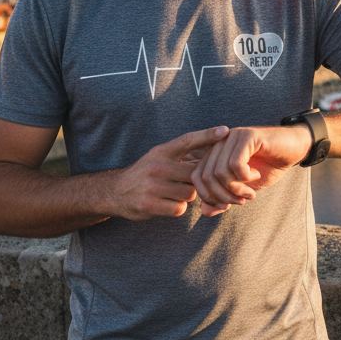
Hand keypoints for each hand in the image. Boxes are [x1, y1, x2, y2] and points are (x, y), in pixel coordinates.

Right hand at [109, 126, 235, 219]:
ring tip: (176, 192)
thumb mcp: (160, 157)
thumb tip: (216, 151)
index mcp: (161, 152)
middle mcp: (156, 166)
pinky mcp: (149, 205)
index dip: (207, 135)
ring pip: (189, 194)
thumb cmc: (146, 173)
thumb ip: (183, 157)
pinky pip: (179, 209)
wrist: (114, 191)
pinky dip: (178, 208)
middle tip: (193, 183)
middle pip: (195, 174)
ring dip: (188, 196)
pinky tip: (168, 203)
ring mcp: (152, 186)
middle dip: (198, 181)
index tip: (225, 131)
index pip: (188, 140)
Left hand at [191, 125, 312, 216]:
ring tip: (250, 191)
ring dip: (236, 188)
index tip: (228, 205)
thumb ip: (224, 199)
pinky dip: (245, 177)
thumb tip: (205, 211)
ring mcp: (232, 137)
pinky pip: (235, 164)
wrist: (294, 149)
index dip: (210, 196)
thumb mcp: (244, 188)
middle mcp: (219, 142)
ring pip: (219, 171)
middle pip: (206, 176)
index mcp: (215, 153)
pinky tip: (256, 175)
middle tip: (242, 200)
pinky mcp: (246, 136)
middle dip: (223, 196)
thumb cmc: (268, 166)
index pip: (197, 177)